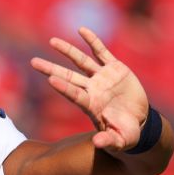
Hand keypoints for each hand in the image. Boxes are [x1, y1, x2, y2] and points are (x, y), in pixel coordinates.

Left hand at [30, 27, 149, 155]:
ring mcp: (102, 77)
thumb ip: (108, 141)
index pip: (74, 94)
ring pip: (81, 61)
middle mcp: (93, 89)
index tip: (50, 80)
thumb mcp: (119, 141)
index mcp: (91, 105)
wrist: (140, 123)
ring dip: (67, 50)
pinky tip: (81, 31)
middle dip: (51, 68)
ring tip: (52, 41)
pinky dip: (93, 41)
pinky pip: (101, 52)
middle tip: (33, 62)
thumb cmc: (126, 135)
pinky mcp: (115, 69)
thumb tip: (97, 143)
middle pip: (68, 76)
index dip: (63, 87)